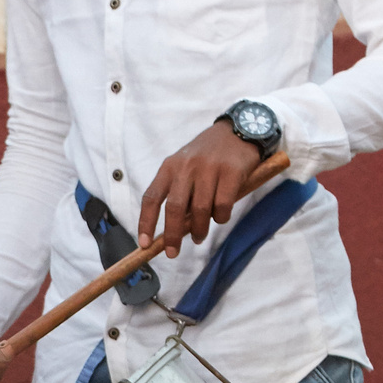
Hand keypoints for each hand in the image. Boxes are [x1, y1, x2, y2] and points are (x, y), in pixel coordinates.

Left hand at [137, 122, 267, 257]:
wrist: (238, 130)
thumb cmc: (208, 155)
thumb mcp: (186, 166)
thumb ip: (178, 192)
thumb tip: (173, 229)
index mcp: (170, 166)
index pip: (151, 197)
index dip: (146, 222)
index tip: (144, 244)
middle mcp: (187, 166)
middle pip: (174, 208)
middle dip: (172, 235)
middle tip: (173, 252)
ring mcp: (210, 168)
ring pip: (200, 211)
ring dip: (199, 230)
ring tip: (199, 237)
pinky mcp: (231, 172)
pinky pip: (223, 206)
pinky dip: (221, 218)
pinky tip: (221, 217)